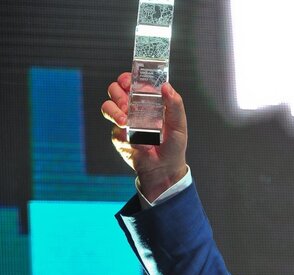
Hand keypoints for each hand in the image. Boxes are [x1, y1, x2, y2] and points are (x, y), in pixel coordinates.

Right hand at [101, 72, 187, 201]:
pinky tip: (140, 144)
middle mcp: (133, 108)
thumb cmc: (173, 145)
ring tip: (125, 122)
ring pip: (107, 107)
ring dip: (114, 112)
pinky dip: (126, 136)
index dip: (126, 78)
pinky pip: (115, 131)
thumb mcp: (179, 124)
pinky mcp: (119, 137)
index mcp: (147, 101)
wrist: (165, 169)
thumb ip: (175, 105)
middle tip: (126, 103)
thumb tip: (166, 86)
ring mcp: (124, 122)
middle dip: (117, 93)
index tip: (127, 81)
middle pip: (114, 91)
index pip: (131, 83)